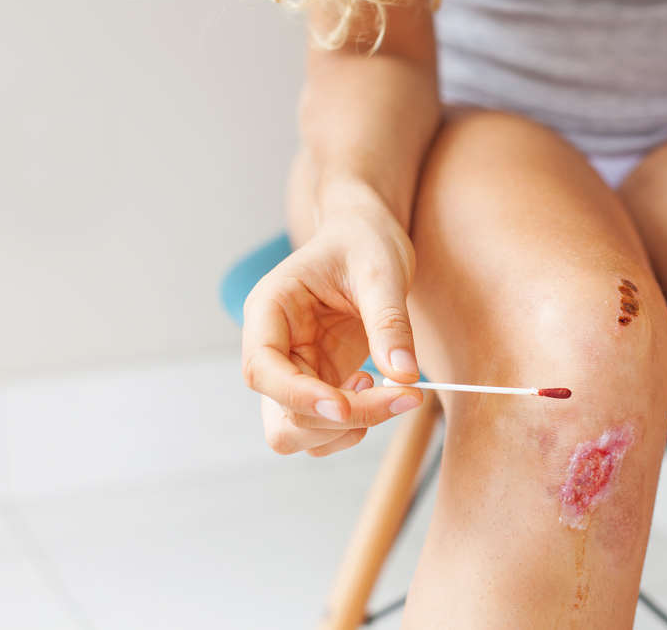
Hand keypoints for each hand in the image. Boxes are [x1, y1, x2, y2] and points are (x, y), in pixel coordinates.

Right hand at [242, 211, 423, 456]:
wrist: (366, 235)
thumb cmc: (365, 241)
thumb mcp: (382, 271)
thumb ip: (389, 322)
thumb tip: (404, 374)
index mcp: (270, 309)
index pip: (262, 369)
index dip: (297, 396)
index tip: (343, 407)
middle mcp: (273, 346)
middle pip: (281, 412)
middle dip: (337, 420)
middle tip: (398, 396)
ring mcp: (295, 370)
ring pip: (298, 431)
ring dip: (345, 430)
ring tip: (387, 390)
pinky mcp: (319, 383)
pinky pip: (324, 428)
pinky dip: (354, 426)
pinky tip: (378, 388)